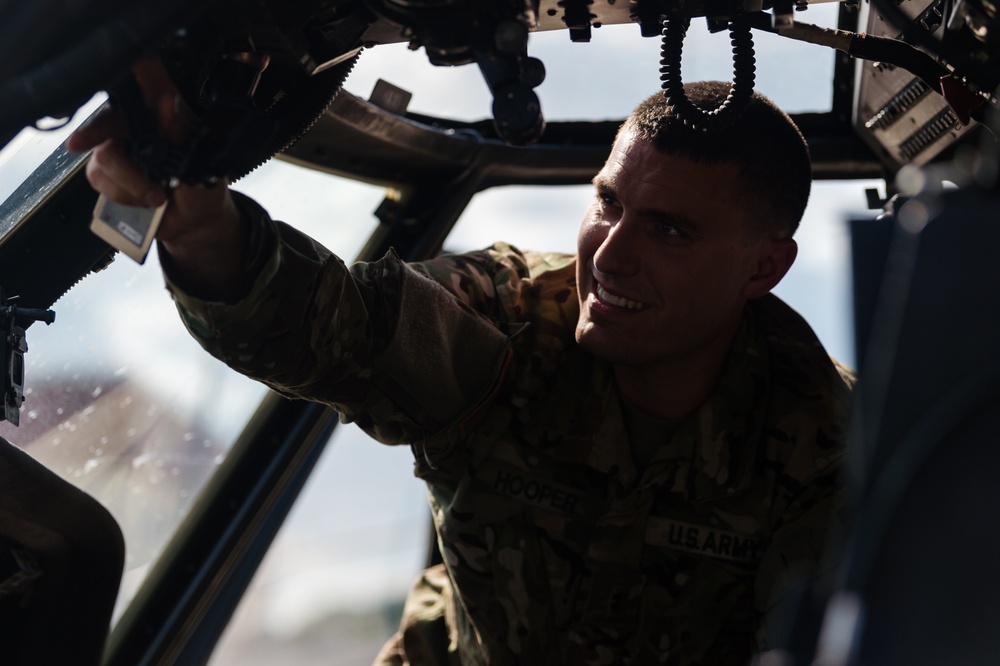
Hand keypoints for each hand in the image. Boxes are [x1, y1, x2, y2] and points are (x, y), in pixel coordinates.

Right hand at [68, 58, 250, 301]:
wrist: (201, 233)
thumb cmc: (208, 195)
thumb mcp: (206, 170)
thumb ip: (186, 139)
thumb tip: (172, 105)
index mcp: (172, 117)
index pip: (142, 88)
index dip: (125, 93)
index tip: (112, 113)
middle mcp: (144, 128)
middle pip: (109, 127)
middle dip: (125, 163)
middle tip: (154, 191)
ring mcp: (125, 150)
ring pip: (104, 160)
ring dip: (129, 188)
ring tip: (158, 201)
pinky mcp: (112, 174)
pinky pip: (102, 182)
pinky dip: (122, 198)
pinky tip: (145, 205)